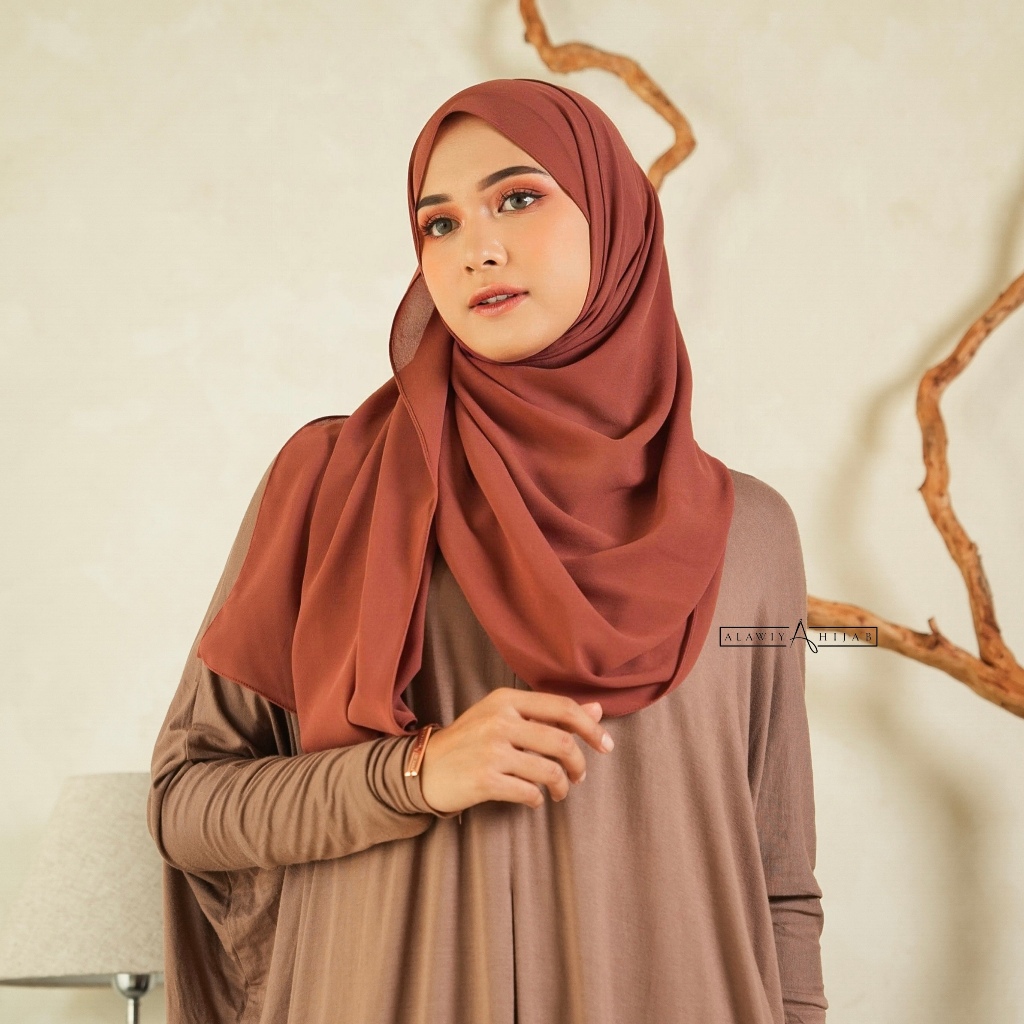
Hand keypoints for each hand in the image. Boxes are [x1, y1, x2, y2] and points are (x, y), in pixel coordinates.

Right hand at [418, 687, 613, 815]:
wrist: (424, 767)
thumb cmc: (470, 740)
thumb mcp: (504, 716)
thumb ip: (548, 713)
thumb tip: (596, 710)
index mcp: (506, 698)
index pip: (562, 708)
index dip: (591, 727)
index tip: (605, 745)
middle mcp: (499, 720)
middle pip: (562, 742)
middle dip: (579, 764)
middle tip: (579, 776)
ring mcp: (491, 750)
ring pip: (549, 771)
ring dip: (562, 786)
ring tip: (559, 792)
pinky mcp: (484, 780)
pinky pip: (529, 793)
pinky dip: (537, 800)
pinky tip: (532, 799)